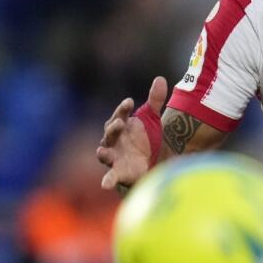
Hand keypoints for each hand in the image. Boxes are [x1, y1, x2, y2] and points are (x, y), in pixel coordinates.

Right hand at [96, 77, 167, 191]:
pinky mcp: (118, 173)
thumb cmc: (147, 136)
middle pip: (109, 133)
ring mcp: (114, 156)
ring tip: (102, 150)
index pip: (119, 115)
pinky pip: (110, 177)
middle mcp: (114, 141)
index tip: (130, 101)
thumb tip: (160, 78)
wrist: (153, 159)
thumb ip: (155, 99)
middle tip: (119, 124)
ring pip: (104, 153)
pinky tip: (105, 184)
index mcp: (121, 125)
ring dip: (103, 152)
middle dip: (113, 128)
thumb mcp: (152, 117)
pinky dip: (107, 180)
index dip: (122, 109)